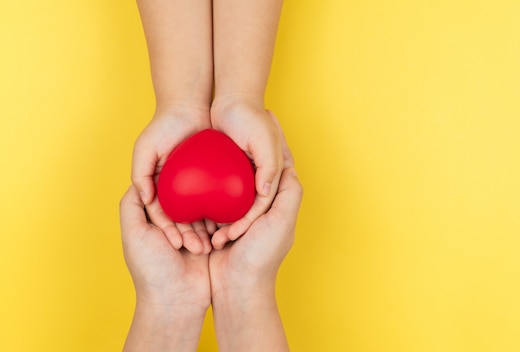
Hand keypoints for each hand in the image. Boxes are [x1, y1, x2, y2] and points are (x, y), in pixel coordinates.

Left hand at [120, 185, 211, 350]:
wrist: (178, 300)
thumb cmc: (152, 269)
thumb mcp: (134, 233)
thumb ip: (131, 204)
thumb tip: (140, 180)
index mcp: (148, 220)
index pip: (160, 195)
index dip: (164, 210)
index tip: (165, 231)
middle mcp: (168, 223)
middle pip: (182, 202)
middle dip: (184, 222)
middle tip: (178, 244)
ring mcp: (189, 230)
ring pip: (199, 213)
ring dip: (197, 231)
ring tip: (193, 249)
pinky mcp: (207, 239)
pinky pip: (214, 224)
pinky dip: (211, 235)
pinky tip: (210, 244)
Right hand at [132, 105, 213, 253]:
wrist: (189, 107)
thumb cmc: (163, 126)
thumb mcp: (145, 149)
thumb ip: (139, 173)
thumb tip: (145, 198)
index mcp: (158, 188)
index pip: (162, 217)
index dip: (169, 231)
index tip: (178, 243)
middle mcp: (176, 190)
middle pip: (183, 220)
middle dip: (191, 236)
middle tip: (202, 249)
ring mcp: (194, 185)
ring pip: (201, 213)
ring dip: (207, 229)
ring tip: (216, 242)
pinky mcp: (213, 179)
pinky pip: (218, 199)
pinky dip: (221, 211)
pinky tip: (229, 222)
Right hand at [209, 121, 301, 350]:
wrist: (236, 288)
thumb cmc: (262, 255)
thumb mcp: (281, 220)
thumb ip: (288, 192)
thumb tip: (288, 166)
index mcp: (278, 203)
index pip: (278, 165)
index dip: (274, 139)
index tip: (266, 115)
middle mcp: (260, 206)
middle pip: (252, 168)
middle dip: (245, 145)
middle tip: (235, 121)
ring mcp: (238, 213)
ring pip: (230, 179)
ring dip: (224, 160)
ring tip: (215, 135)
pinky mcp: (219, 222)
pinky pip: (213, 196)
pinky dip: (207, 182)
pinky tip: (197, 166)